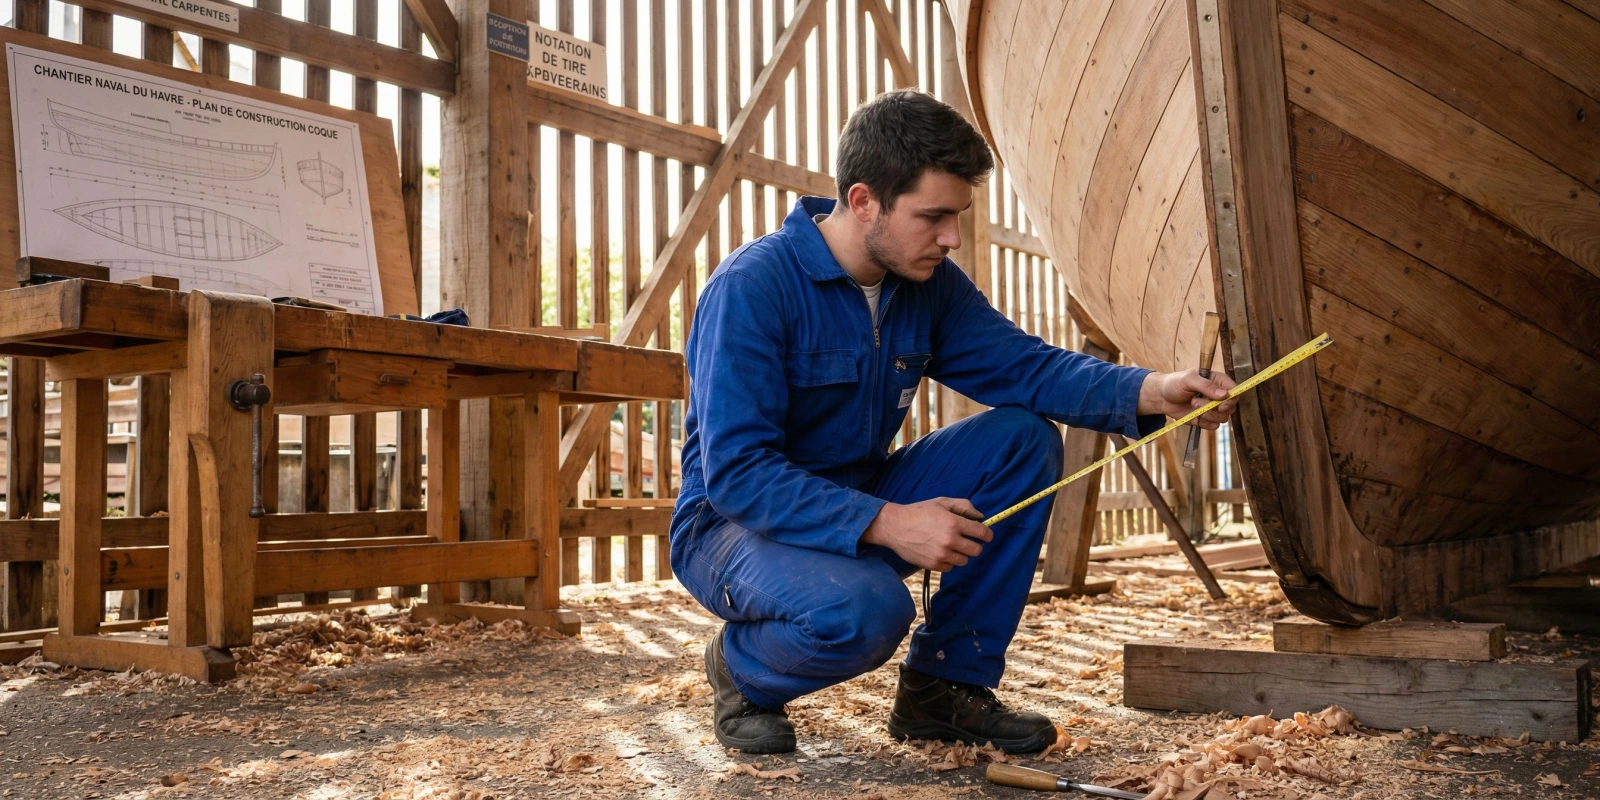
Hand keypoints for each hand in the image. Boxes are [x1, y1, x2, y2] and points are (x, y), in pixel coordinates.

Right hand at [861, 497, 992, 571]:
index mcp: (954, 523)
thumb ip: (964, 506)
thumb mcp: (941, 502)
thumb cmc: (918, 512)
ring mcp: (941, 554)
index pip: (982, 533)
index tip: (986, 535)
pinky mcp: (933, 564)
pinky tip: (940, 551)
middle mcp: (950, 540)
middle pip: (977, 550)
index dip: (987, 534)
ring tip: (951, 545)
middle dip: (974, 544)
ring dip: (961, 554)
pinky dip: (948, 561)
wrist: (895, 527)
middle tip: (966, 540)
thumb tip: (980, 517)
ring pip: (964, 560)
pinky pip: (950, 567)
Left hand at [1137, 369, 1237, 428]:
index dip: (1231, 399)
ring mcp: (1213, 408)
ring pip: (1223, 418)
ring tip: (1192, 406)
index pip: (1235, 390)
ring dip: (1208, 415)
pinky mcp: (1206, 419)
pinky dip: (1204, 423)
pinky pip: (1214, 426)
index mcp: (1218, 381)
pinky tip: (1194, 415)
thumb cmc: (1174, 383)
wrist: (1161, 397)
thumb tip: (1224, 394)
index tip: (1220, 404)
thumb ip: (1206, 386)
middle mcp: (1218, 395)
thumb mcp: (1189, 380)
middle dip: (1214, 408)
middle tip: (1195, 402)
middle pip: (1231, 407)